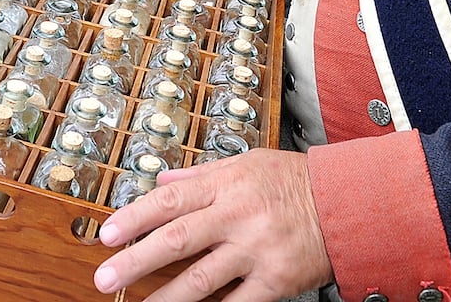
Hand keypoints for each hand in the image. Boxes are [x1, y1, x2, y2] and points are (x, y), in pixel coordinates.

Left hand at [92, 150, 331, 300]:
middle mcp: (237, 216)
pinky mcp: (275, 280)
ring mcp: (256, 250)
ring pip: (201, 278)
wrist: (345, 203)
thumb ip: (201, 174)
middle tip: (105, 276)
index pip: (169, 200)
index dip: (134, 218)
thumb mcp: (246, 163)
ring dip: (166, 297)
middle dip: (136, 259)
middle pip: (177, 239)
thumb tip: (161, 182)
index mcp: (226, 184)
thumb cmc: (292, 181)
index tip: (107, 235)